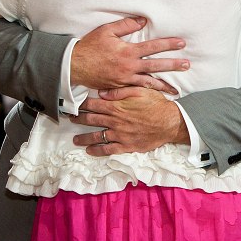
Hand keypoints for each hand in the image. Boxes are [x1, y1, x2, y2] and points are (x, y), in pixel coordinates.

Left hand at [70, 87, 187, 154]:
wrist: (170, 122)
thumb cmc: (157, 104)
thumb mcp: (140, 90)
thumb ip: (120, 91)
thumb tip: (102, 93)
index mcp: (117, 106)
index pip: (93, 104)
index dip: (81, 104)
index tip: (73, 105)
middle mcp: (115, 121)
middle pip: (91, 120)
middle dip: (78, 119)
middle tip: (70, 119)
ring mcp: (120, 135)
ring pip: (97, 136)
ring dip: (84, 137)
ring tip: (75, 139)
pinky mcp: (126, 146)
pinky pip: (108, 150)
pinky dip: (97, 151)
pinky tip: (90, 151)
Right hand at [71, 17, 187, 91]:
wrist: (73, 66)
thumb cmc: (90, 46)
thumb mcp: (107, 30)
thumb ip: (126, 25)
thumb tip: (143, 21)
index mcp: (128, 51)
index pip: (153, 46)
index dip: (168, 44)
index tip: (181, 43)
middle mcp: (129, 66)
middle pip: (156, 66)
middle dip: (173, 66)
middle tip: (187, 65)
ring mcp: (124, 79)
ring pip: (148, 83)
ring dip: (164, 85)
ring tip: (177, 89)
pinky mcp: (119, 88)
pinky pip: (137, 91)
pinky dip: (148, 94)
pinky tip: (156, 96)